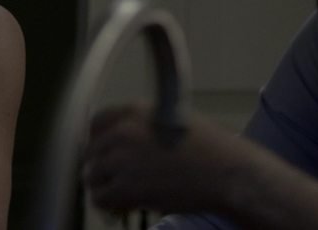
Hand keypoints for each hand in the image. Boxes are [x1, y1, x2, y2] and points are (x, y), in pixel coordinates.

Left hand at [83, 104, 250, 214]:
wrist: (225, 172)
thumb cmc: (209, 149)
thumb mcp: (172, 120)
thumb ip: (143, 127)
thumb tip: (121, 145)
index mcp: (135, 111)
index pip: (97, 123)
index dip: (99, 142)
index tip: (106, 156)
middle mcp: (124, 131)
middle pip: (92, 152)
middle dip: (103, 169)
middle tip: (118, 183)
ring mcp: (122, 159)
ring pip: (92, 177)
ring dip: (105, 189)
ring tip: (123, 197)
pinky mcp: (126, 187)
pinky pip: (101, 199)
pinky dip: (110, 206)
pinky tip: (126, 207)